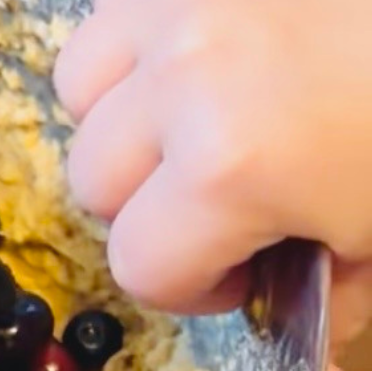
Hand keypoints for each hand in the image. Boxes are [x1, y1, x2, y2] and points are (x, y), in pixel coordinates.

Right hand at [54, 0, 371, 342]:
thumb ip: (331, 292)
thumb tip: (278, 294)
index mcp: (231, 167)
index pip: (141, 266)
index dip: (198, 284)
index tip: (251, 270)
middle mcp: (185, 78)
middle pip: (96, 182)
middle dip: (158, 206)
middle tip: (238, 200)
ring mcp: (183, 4)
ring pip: (86, 93)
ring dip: (133, 120)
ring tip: (210, 122)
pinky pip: (115, 21)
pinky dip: (141, 51)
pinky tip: (207, 65)